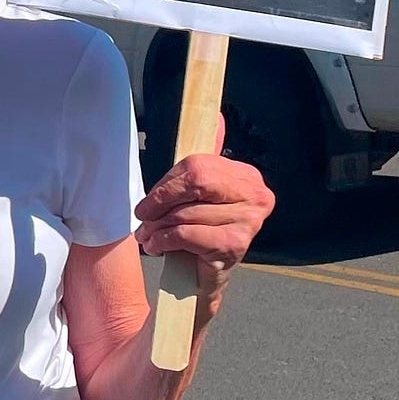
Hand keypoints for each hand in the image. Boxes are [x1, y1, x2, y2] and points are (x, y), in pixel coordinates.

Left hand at [135, 127, 273, 291]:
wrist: (202, 280)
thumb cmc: (196, 236)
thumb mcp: (193, 199)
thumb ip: (193, 171)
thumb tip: (214, 119)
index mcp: (245, 177)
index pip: (198, 166)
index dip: (166, 184)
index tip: (148, 203)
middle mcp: (255, 195)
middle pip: (196, 182)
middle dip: (161, 201)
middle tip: (142, 217)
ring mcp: (250, 220)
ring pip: (187, 212)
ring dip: (157, 227)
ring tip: (148, 237)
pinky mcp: (236, 245)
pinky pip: (188, 234)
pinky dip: (164, 240)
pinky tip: (157, 247)